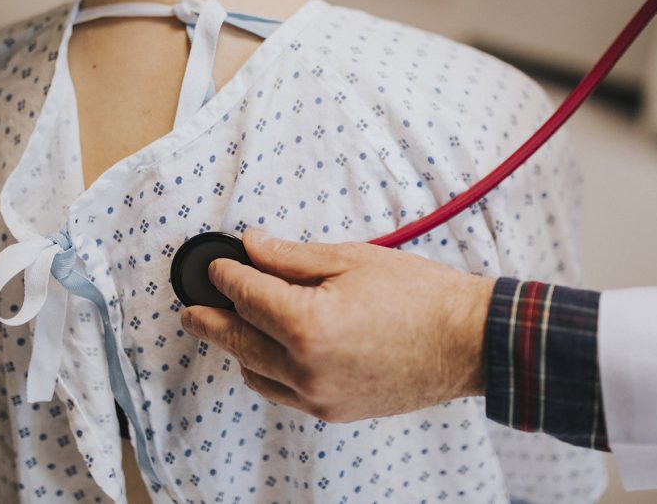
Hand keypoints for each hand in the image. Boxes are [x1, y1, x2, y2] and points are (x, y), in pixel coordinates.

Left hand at [180, 229, 494, 421]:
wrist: (466, 342)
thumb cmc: (420, 296)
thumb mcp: (353, 260)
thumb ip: (292, 257)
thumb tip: (252, 246)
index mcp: (307, 324)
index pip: (246, 295)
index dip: (225, 275)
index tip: (218, 265)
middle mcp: (306, 368)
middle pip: (237, 340)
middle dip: (209, 321)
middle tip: (190, 310)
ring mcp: (319, 396)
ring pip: (255, 374)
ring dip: (237, 348)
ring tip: (231, 327)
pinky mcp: (333, 411)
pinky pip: (283, 394)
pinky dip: (267, 372)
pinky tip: (268, 354)